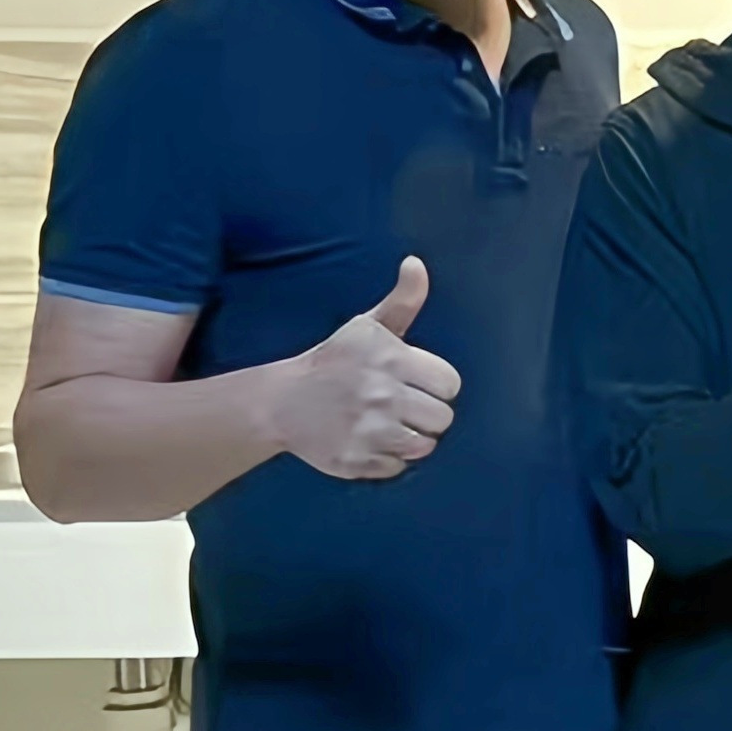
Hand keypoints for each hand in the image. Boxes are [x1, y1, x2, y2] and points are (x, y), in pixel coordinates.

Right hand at [273, 257, 456, 481]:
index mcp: (391, 360)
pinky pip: (398, 468)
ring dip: (412, 438)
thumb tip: (416, 263)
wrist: (281, 401)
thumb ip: (403, 300)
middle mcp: (382, 396)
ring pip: (424, 446)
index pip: (450, 384)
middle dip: (427, 414)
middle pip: (443, 419)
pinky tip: (370, 441)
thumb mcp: (367, 326)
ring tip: (389, 424)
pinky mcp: (355, 460)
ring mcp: (368, 431)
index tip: (417, 383)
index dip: (437, 386)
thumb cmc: (334, 361)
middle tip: (403, 407)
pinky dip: (389, 459)